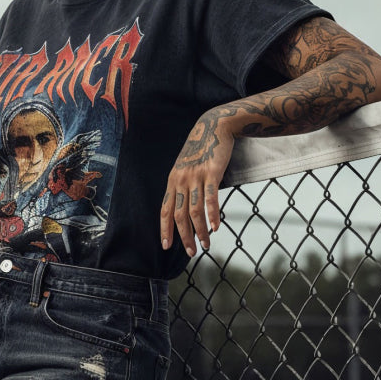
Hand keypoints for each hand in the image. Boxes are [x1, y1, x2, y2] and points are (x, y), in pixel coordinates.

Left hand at [160, 109, 234, 256]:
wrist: (214, 127)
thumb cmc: (202, 149)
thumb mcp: (186, 167)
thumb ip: (184, 186)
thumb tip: (186, 207)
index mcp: (173, 181)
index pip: (165, 210)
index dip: (165, 230)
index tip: (167, 246)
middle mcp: (180, 180)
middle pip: (179, 215)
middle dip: (184, 237)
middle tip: (192, 252)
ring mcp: (195, 176)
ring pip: (194, 211)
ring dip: (200, 231)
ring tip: (206, 244)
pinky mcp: (211, 173)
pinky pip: (210, 198)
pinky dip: (212, 214)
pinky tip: (215, 227)